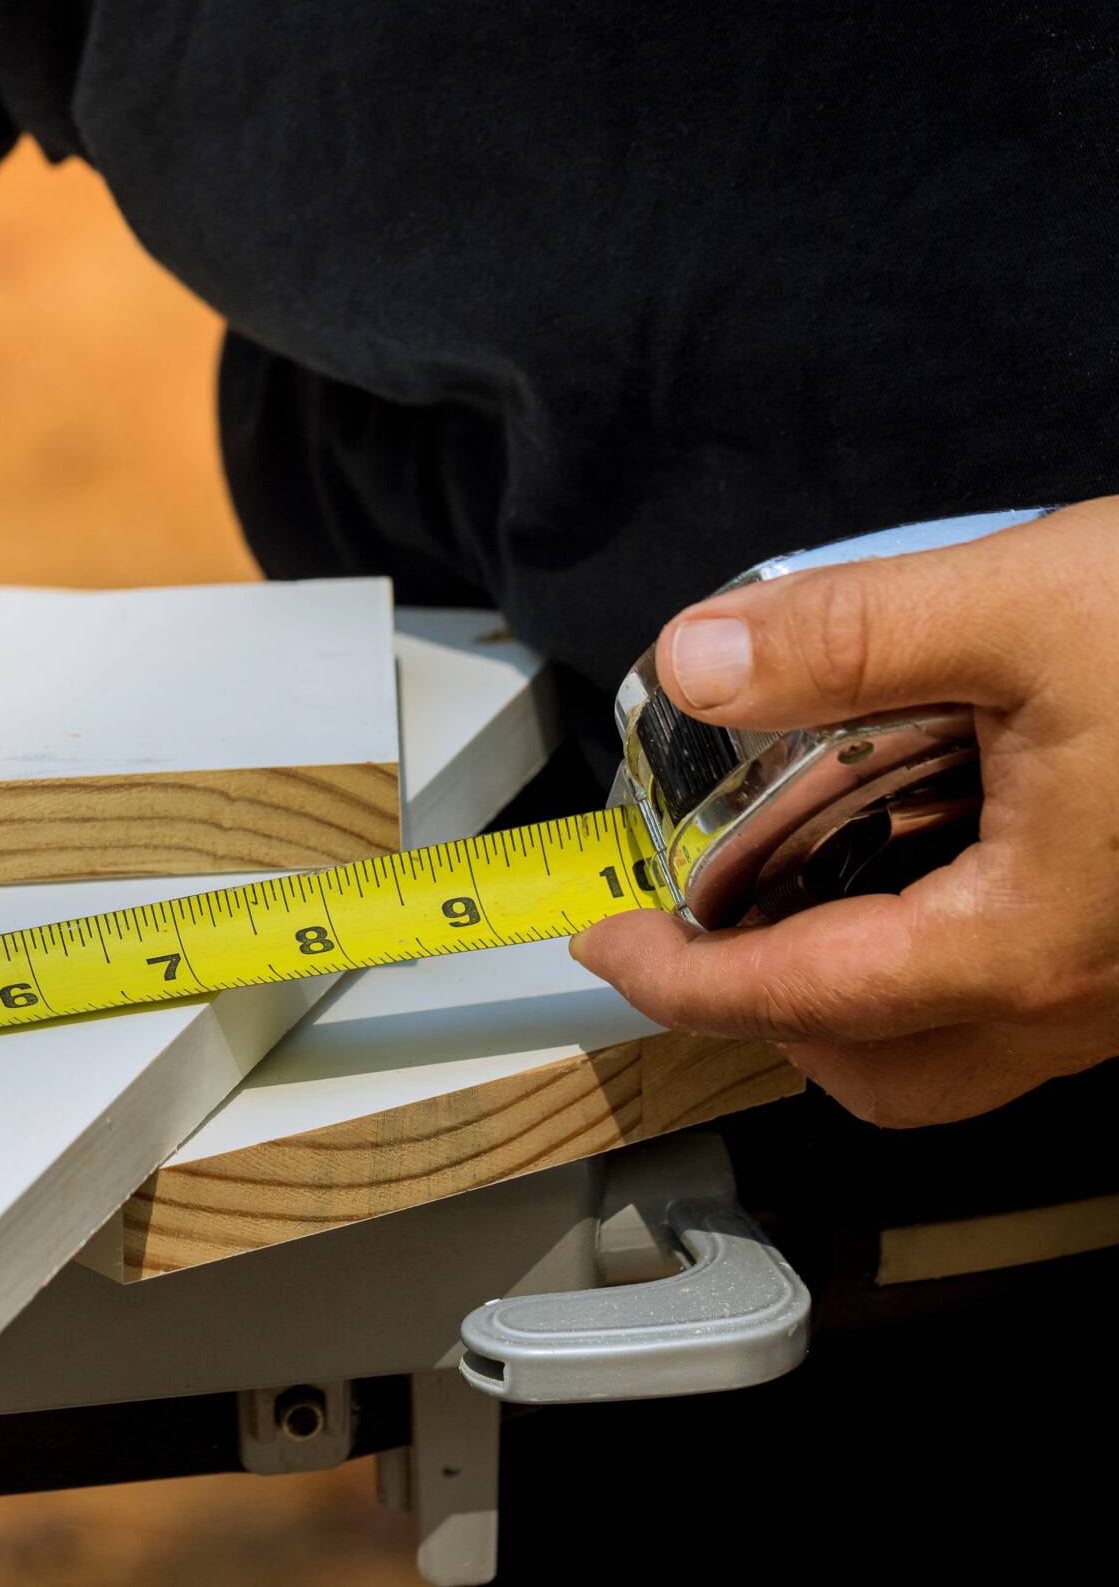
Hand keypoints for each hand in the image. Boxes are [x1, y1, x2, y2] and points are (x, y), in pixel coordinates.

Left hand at [574, 498, 1118, 1126]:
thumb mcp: (1032, 603)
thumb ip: (848, 636)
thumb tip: (694, 661)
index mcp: (1028, 943)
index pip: (797, 996)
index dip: (677, 976)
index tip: (603, 938)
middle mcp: (1088, 997)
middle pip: (878, 1070)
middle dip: (765, 1014)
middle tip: (702, 918)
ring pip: (960, 1053)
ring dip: (857, 993)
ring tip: (806, 877)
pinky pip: (1030, 1003)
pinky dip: (942, 957)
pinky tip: (934, 842)